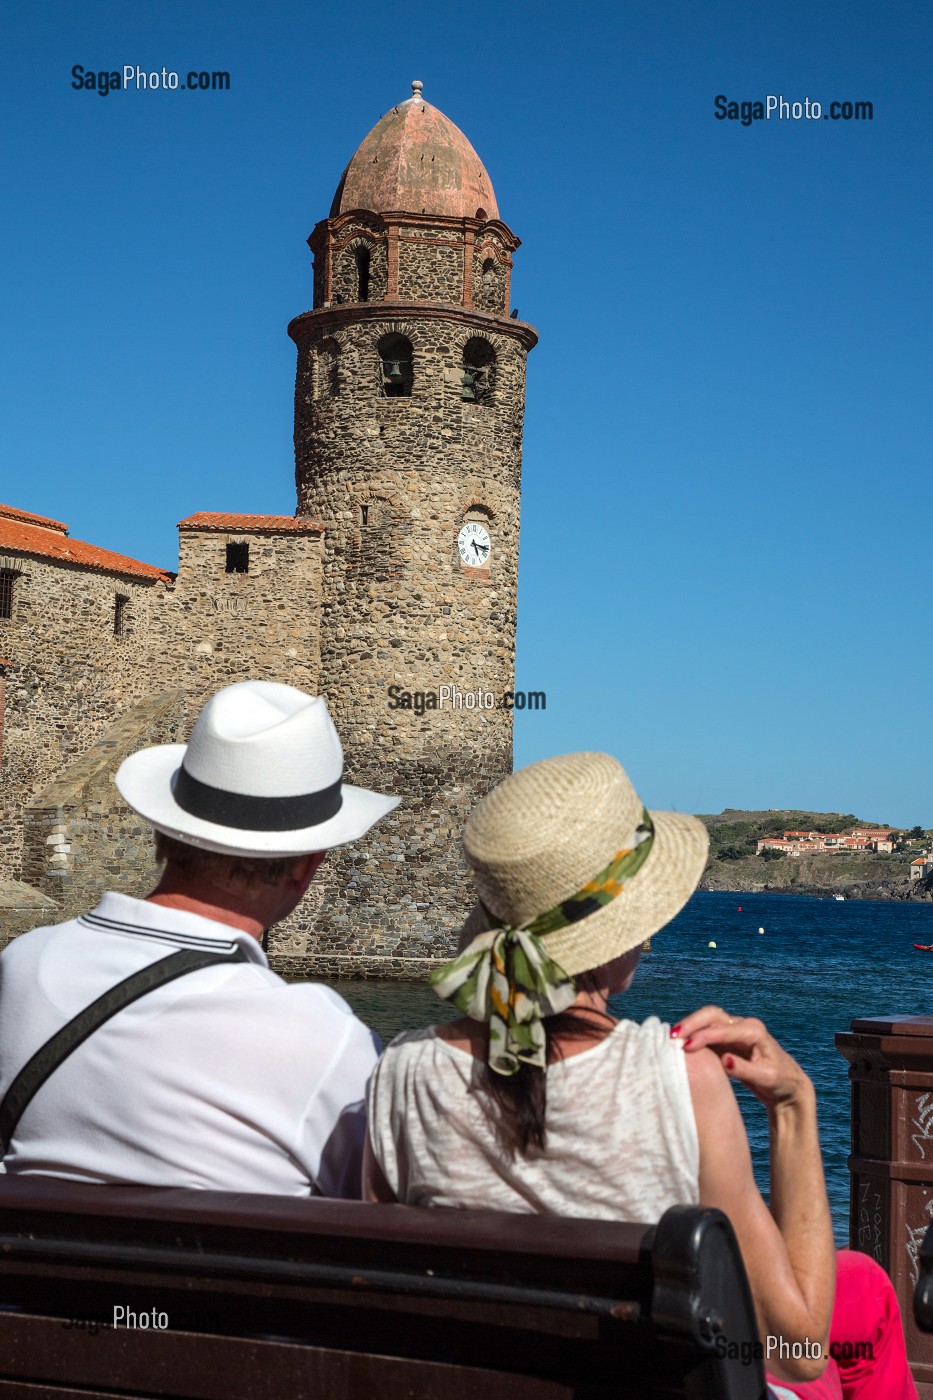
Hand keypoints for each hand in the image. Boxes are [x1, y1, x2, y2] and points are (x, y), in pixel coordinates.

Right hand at [672, 1006, 812, 1110]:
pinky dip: (693, 1034)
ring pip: (707, 1020)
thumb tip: (725, 1059)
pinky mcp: (728, 1039)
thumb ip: (745, 1069)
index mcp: (755, 1032)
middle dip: (692, 1023)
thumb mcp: (766, 1078)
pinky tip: (679, 1044)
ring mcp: (735, 1030)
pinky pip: (707, 1031)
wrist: (787, 1085)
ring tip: (670, 1039)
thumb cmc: (780, 1081)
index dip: (703, 1036)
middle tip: (672, 1036)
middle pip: (712, 1015)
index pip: (723, 1029)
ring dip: (690, 1026)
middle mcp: (744, 1026)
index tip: (686, 1047)